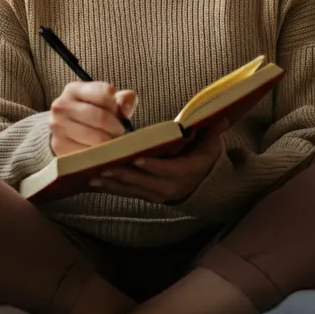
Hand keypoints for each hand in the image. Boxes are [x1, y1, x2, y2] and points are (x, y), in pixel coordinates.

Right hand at [49, 82, 136, 155]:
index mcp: (74, 90)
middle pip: (101, 117)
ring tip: (109, 141)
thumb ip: (122, 100)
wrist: (63, 133)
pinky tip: (100, 151)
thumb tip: (129, 98)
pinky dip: (100, 155)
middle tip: (119, 132)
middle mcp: (62, 105)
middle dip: (116, 128)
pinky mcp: (59, 146)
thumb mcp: (105, 104)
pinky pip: (90, 153)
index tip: (118, 112)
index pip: (104, 93)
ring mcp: (58, 126)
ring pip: (97, 138)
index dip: (116, 105)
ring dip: (110, 142)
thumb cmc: (90, 115)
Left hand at [88, 120, 228, 202]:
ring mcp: (156, 194)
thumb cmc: (204, 159)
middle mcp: (169, 187)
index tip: (136, 158)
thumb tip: (220, 117)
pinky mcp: (146, 196)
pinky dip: (111, 188)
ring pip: (132, 190)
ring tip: (94, 176)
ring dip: (113, 183)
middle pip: (144, 182)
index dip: (151, 166)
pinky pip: (127, 193)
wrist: (203, 185)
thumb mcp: (211, 146)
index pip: (167, 170)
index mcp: (185, 172)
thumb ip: (212, 132)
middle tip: (104, 167)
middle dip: (123, 176)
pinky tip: (94, 182)